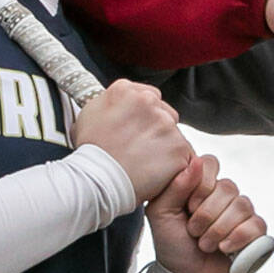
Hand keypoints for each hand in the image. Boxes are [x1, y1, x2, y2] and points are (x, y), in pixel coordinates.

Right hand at [71, 80, 192, 202]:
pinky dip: (174, 165)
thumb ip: (111, 101)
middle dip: (158, 130)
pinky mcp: (179, 146)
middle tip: (141, 149)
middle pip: (166, 113)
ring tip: (146, 163)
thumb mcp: (89, 114)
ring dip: (166, 147)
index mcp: (126, 91)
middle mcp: (149, 102)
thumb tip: (122, 100)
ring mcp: (166, 124)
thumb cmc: (90, 153)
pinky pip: (183, 155)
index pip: (150, 96)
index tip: (138, 131)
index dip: (145, 117)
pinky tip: (156, 172)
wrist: (97, 181)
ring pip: (175, 134)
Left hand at [144, 155, 266, 272]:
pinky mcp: (255, 232)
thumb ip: (174, 186)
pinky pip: (256, 224)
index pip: (210, 164)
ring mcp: (241, 213)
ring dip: (218, 230)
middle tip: (193, 232)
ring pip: (241, 206)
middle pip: (227, 187)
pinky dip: (237, 238)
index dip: (201, 185)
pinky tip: (225, 249)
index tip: (188, 207)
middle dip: (206, 215)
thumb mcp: (161, 214)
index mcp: (201, 186)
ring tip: (205, 244)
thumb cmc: (172, 245)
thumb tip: (195, 161)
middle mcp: (223, 195)